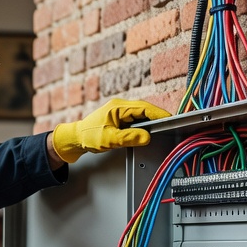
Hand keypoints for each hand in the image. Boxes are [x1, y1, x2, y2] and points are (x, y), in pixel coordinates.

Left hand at [51, 98, 171, 162]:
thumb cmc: (89, 136)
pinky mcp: (120, 118)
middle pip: (145, 110)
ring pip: (141, 115)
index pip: (144, 108)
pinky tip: (148, 132)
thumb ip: (129, 138)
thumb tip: (147, 137)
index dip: (158, 113)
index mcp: (118, 107)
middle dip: (157, 117)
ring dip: (150, 122)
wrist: (76, 138)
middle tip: (170, 126)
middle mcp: (121, 106)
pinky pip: (136, 120)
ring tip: (162, 129)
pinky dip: (143, 125)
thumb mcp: (110, 139)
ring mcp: (120, 112)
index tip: (170, 119)